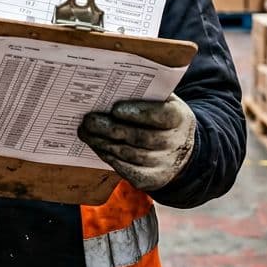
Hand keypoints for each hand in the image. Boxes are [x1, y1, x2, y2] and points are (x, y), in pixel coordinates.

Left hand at [77, 95, 196, 191]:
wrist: (180, 149)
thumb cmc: (163, 117)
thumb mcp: (164, 101)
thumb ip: (147, 93)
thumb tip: (115, 86)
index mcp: (179, 118)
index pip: (160, 115)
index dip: (138, 113)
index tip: (115, 109)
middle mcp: (175, 143)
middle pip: (139, 137)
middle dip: (110, 129)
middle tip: (88, 120)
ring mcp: (164, 164)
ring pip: (128, 154)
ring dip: (103, 143)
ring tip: (86, 132)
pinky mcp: (152, 180)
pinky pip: (126, 170)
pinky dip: (109, 157)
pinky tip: (96, 146)